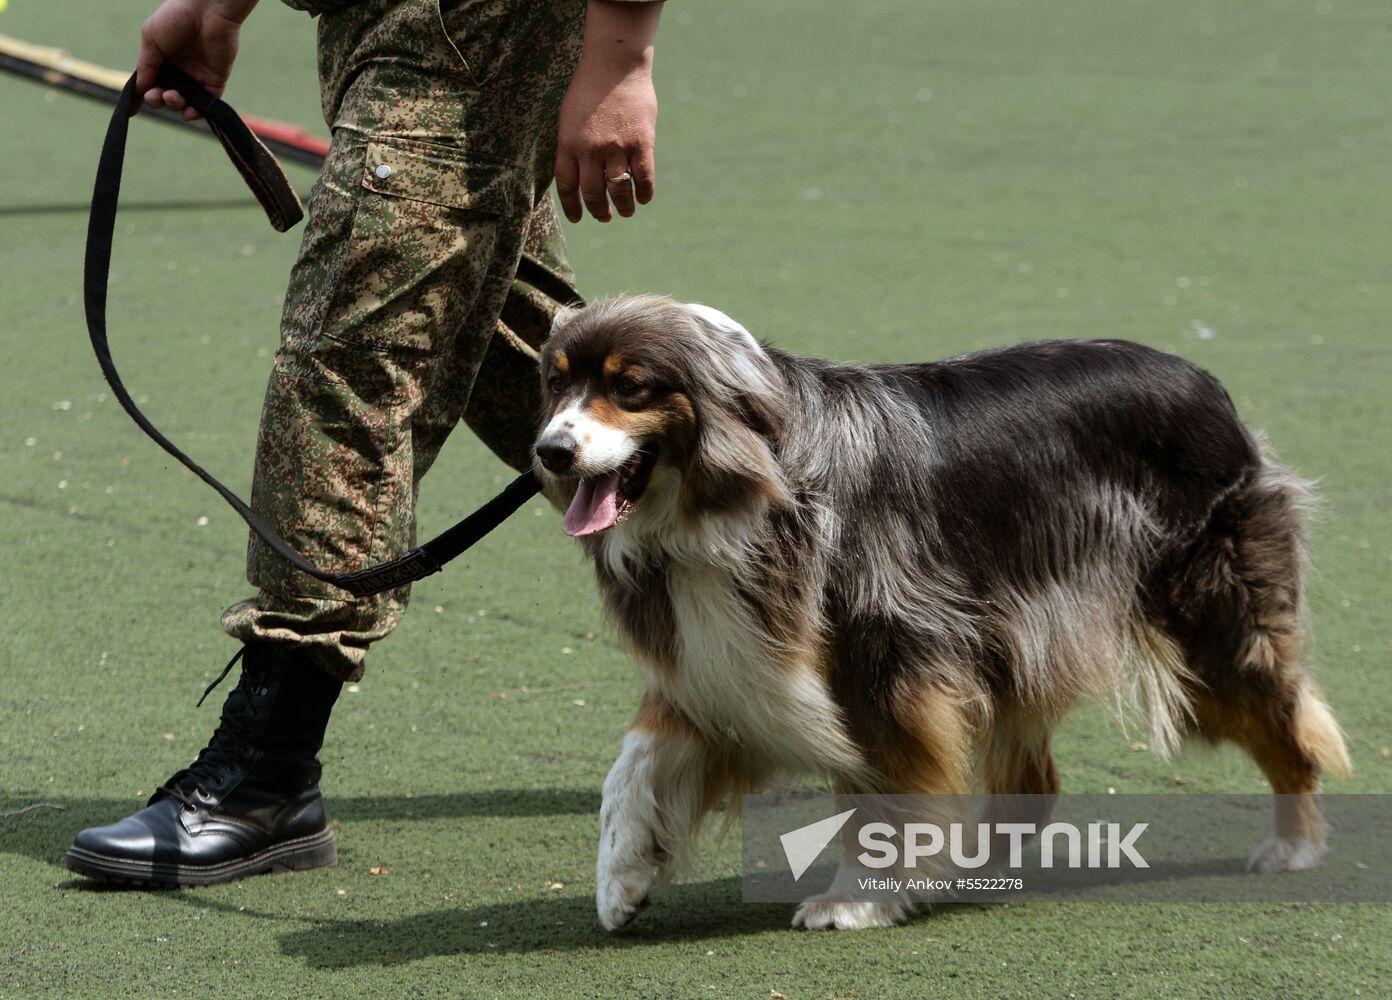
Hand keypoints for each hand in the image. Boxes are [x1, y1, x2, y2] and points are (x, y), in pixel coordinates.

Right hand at [134, 0, 258, 119]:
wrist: (207, 10)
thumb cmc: (176, 17)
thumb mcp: (151, 39)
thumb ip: (146, 65)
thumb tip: (140, 89)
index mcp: (160, 59)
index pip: (148, 83)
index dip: (140, 97)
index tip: (132, 110)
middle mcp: (178, 71)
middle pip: (164, 96)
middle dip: (157, 100)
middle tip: (157, 95)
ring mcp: (196, 77)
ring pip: (183, 103)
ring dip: (174, 105)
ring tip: (172, 96)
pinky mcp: (214, 82)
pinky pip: (205, 104)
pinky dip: (195, 112)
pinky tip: (188, 111)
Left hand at [554, 0, 661, 223]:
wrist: (615, 64)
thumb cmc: (589, 88)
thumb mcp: (568, 117)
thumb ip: (571, 146)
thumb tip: (578, 177)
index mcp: (568, 144)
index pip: (567, 186)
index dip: (572, 207)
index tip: (577, 218)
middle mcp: (590, 150)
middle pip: (593, 194)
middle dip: (599, 212)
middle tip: (605, 217)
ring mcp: (616, 148)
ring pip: (619, 191)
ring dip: (623, 207)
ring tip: (626, 211)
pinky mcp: (641, 143)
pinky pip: (644, 178)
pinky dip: (644, 193)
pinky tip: (643, 198)